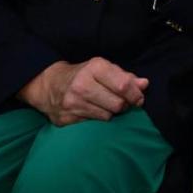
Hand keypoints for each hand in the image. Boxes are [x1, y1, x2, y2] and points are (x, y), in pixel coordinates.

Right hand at [19, 58, 148, 125]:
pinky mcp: (67, 119)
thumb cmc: (82, 75)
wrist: (48, 85)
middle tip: (120, 102)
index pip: (123, 85)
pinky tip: (92, 111)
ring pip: (107, 117)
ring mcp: (73, 103)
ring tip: (104, 105)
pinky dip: (97, 120)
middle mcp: (82, 85)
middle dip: (124, 105)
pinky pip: (93, 125)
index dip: (135, 95)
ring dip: (111, 113)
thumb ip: (125, 77)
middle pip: (118, 104)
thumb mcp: (103, 69)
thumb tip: (144, 84)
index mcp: (94, 67)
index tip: (138, 99)